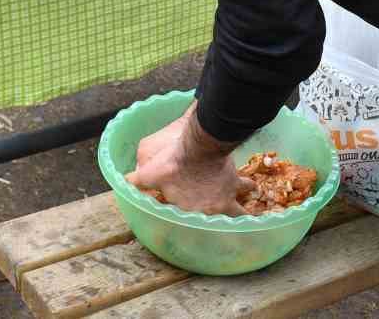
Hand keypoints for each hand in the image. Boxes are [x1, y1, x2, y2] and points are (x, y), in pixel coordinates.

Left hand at [126, 106, 250, 216]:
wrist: (199, 148)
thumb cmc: (174, 164)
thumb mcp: (151, 173)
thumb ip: (137, 180)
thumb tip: (122, 182)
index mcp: (189, 212)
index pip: (189, 225)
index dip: (190, 225)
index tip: (193, 225)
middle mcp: (210, 209)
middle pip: (219, 224)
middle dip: (223, 225)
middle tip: (226, 229)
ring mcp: (225, 197)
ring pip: (238, 209)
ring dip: (241, 209)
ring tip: (248, 214)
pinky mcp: (234, 181)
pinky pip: (247, 185)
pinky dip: (250, 186)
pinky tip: (256, 186)